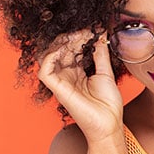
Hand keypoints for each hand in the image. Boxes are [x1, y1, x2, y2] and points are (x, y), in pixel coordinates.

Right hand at [37, 29, 122, 143]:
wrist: (109, 123)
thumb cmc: (108, 104)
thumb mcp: (105, 73)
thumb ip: (100, 54)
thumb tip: (99, 36)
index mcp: (77, 72)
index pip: (71, 49)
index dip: (78, 37)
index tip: (92, 29)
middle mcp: (67, 76)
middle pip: (59, 50)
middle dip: (71, 37)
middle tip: (85, 31)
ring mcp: (61, 83)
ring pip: (48, 57)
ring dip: (61, 44)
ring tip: (76, 38)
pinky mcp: (58, 90)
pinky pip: (44, 72)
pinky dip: (50, 57)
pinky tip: (64, 50)